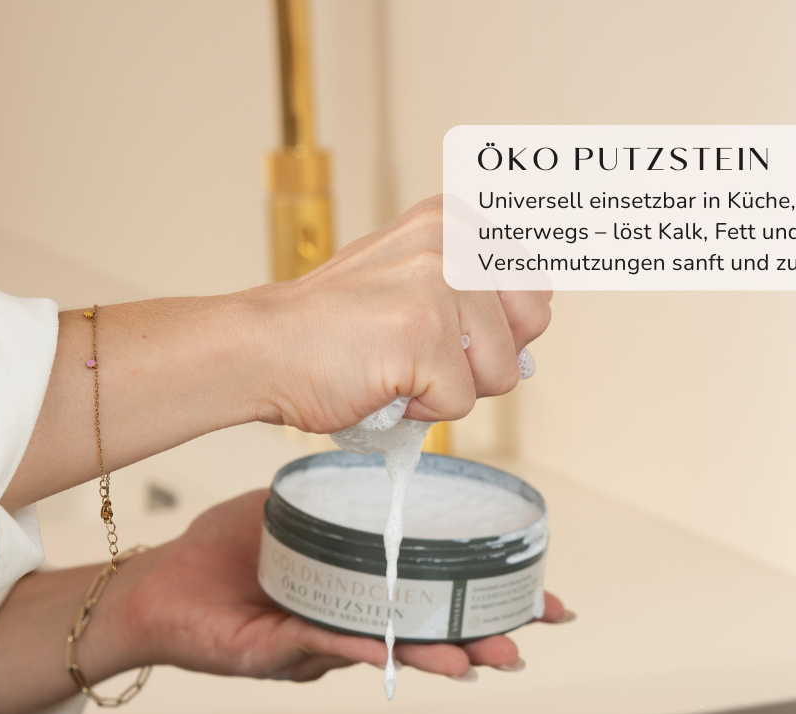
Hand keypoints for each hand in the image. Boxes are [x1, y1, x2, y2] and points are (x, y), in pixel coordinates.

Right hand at [4, 197, 550, 511]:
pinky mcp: (425, 332)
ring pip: (502, 373)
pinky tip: (381, 385)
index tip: (456, 332)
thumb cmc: (331, 332)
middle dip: (482, 358)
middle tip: (420, 353)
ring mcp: (441, 283)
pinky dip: (421, 413)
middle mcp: (454, 237)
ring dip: (450, 390)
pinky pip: (460, 405)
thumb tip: (530, 352)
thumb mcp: (412, 288)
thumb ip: (474, 305)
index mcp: (454, 219)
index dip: (501, 328)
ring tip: (395, 368)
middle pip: (530, 328)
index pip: (535, 284)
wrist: (261, 350)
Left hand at [124, 490, 567, 681]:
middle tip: (525, 637)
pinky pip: (323, 647)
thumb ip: (333, 499)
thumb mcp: (289, 513)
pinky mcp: (276, 651)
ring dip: (436, 654)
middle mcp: (347, 626)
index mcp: (358, 593)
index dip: (483, 601)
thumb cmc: (222, 554)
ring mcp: (315, 645)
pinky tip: (393, 649)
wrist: (156, 585)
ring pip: (386, 653)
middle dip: (480, 638)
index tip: (535, 596)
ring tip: (478, 656)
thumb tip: (381, 465)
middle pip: (424, 636)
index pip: (430, 598)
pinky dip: (360, 647)